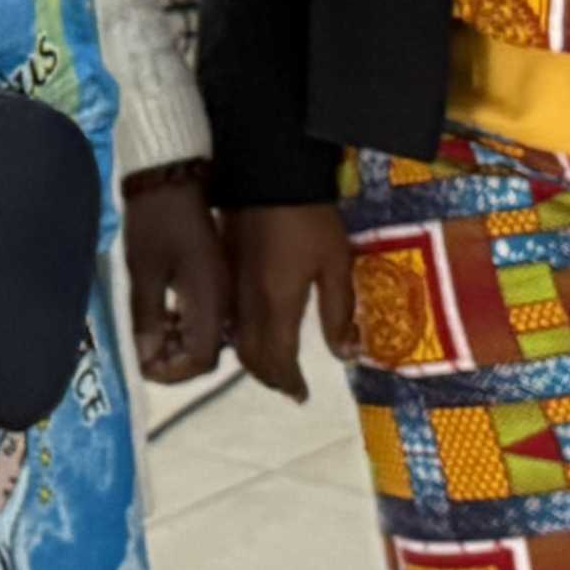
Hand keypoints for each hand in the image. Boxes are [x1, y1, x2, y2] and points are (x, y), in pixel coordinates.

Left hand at [120, 174, 228, 384]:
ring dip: (179, 342)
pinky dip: (185, 324)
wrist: (174, 176)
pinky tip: (164, 314)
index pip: (202, 360)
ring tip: (150, 335)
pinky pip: (207, 316)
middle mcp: (225, 302)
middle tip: (144, 352)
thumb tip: (147, 359)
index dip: (173, 372)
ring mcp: (224, 289)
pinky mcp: (217, 278)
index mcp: (211, 302)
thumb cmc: (155, 221)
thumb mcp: (144, 270)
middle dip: (175, 360)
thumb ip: (147, 317)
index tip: (144, 366)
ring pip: (209, 336)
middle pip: (208, 353)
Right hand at [226, 200, 355, 402]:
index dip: (290, 382)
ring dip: (253, 357)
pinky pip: (227, 315)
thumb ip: (340, 312)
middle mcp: (247, 302)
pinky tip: (254, 327)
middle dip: (269, 376)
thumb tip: (347, 354)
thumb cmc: (309, 219)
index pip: (278, 359)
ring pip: (235, 338)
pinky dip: (240, 333)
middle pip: (250, 355)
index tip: (302, 395)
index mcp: (276, 303)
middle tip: (289, 384)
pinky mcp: (222, 269)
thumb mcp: (336, 263)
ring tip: (274, 361)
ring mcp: (230, 285)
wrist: (267, 174)